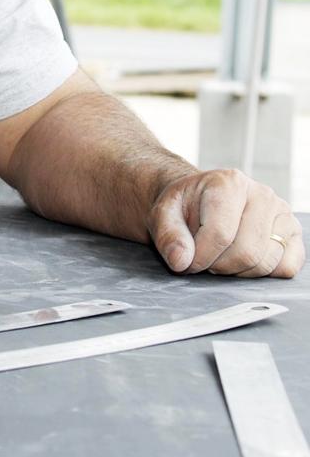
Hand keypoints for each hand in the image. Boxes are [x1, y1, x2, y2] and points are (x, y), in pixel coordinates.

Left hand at [149, 169, 304, 277]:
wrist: (200, 202)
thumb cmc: (184, 207)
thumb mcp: (163, 214)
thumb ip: (168, 236)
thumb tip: (181, 260)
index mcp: (228, 182)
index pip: (220, 233)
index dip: (200, 257)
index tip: (186, 261)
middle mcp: (261, 194)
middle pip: (246, 252)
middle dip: (218, 265)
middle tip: (203, 259)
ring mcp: (282, 213)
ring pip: (265, 262)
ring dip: (237, 271)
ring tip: (220, 255)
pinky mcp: (293, 233)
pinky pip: (286, 267)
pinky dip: (262, 273)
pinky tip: (241, 259)